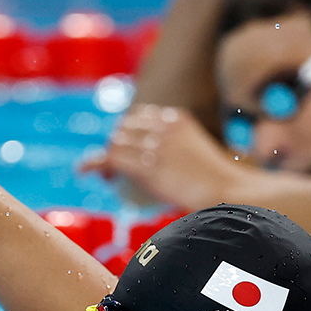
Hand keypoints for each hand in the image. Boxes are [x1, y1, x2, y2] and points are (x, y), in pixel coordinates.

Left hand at [82, 104, 249, 209]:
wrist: (228, 193)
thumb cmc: (217, 183)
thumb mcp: (194, 154)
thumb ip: (173, 151)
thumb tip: (152, 165)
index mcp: (175, 119)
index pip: (137, 117)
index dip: (126, 134)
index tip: (125, 152)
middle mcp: (162, 127)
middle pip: (122, 129)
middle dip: (116, 146)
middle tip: (113, 171)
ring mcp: (154, 145)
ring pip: (114, 144)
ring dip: (107, 160)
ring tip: (108, 178)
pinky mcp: (147, 166)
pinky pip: (110, 160)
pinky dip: (92, 164)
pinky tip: (82, 171)